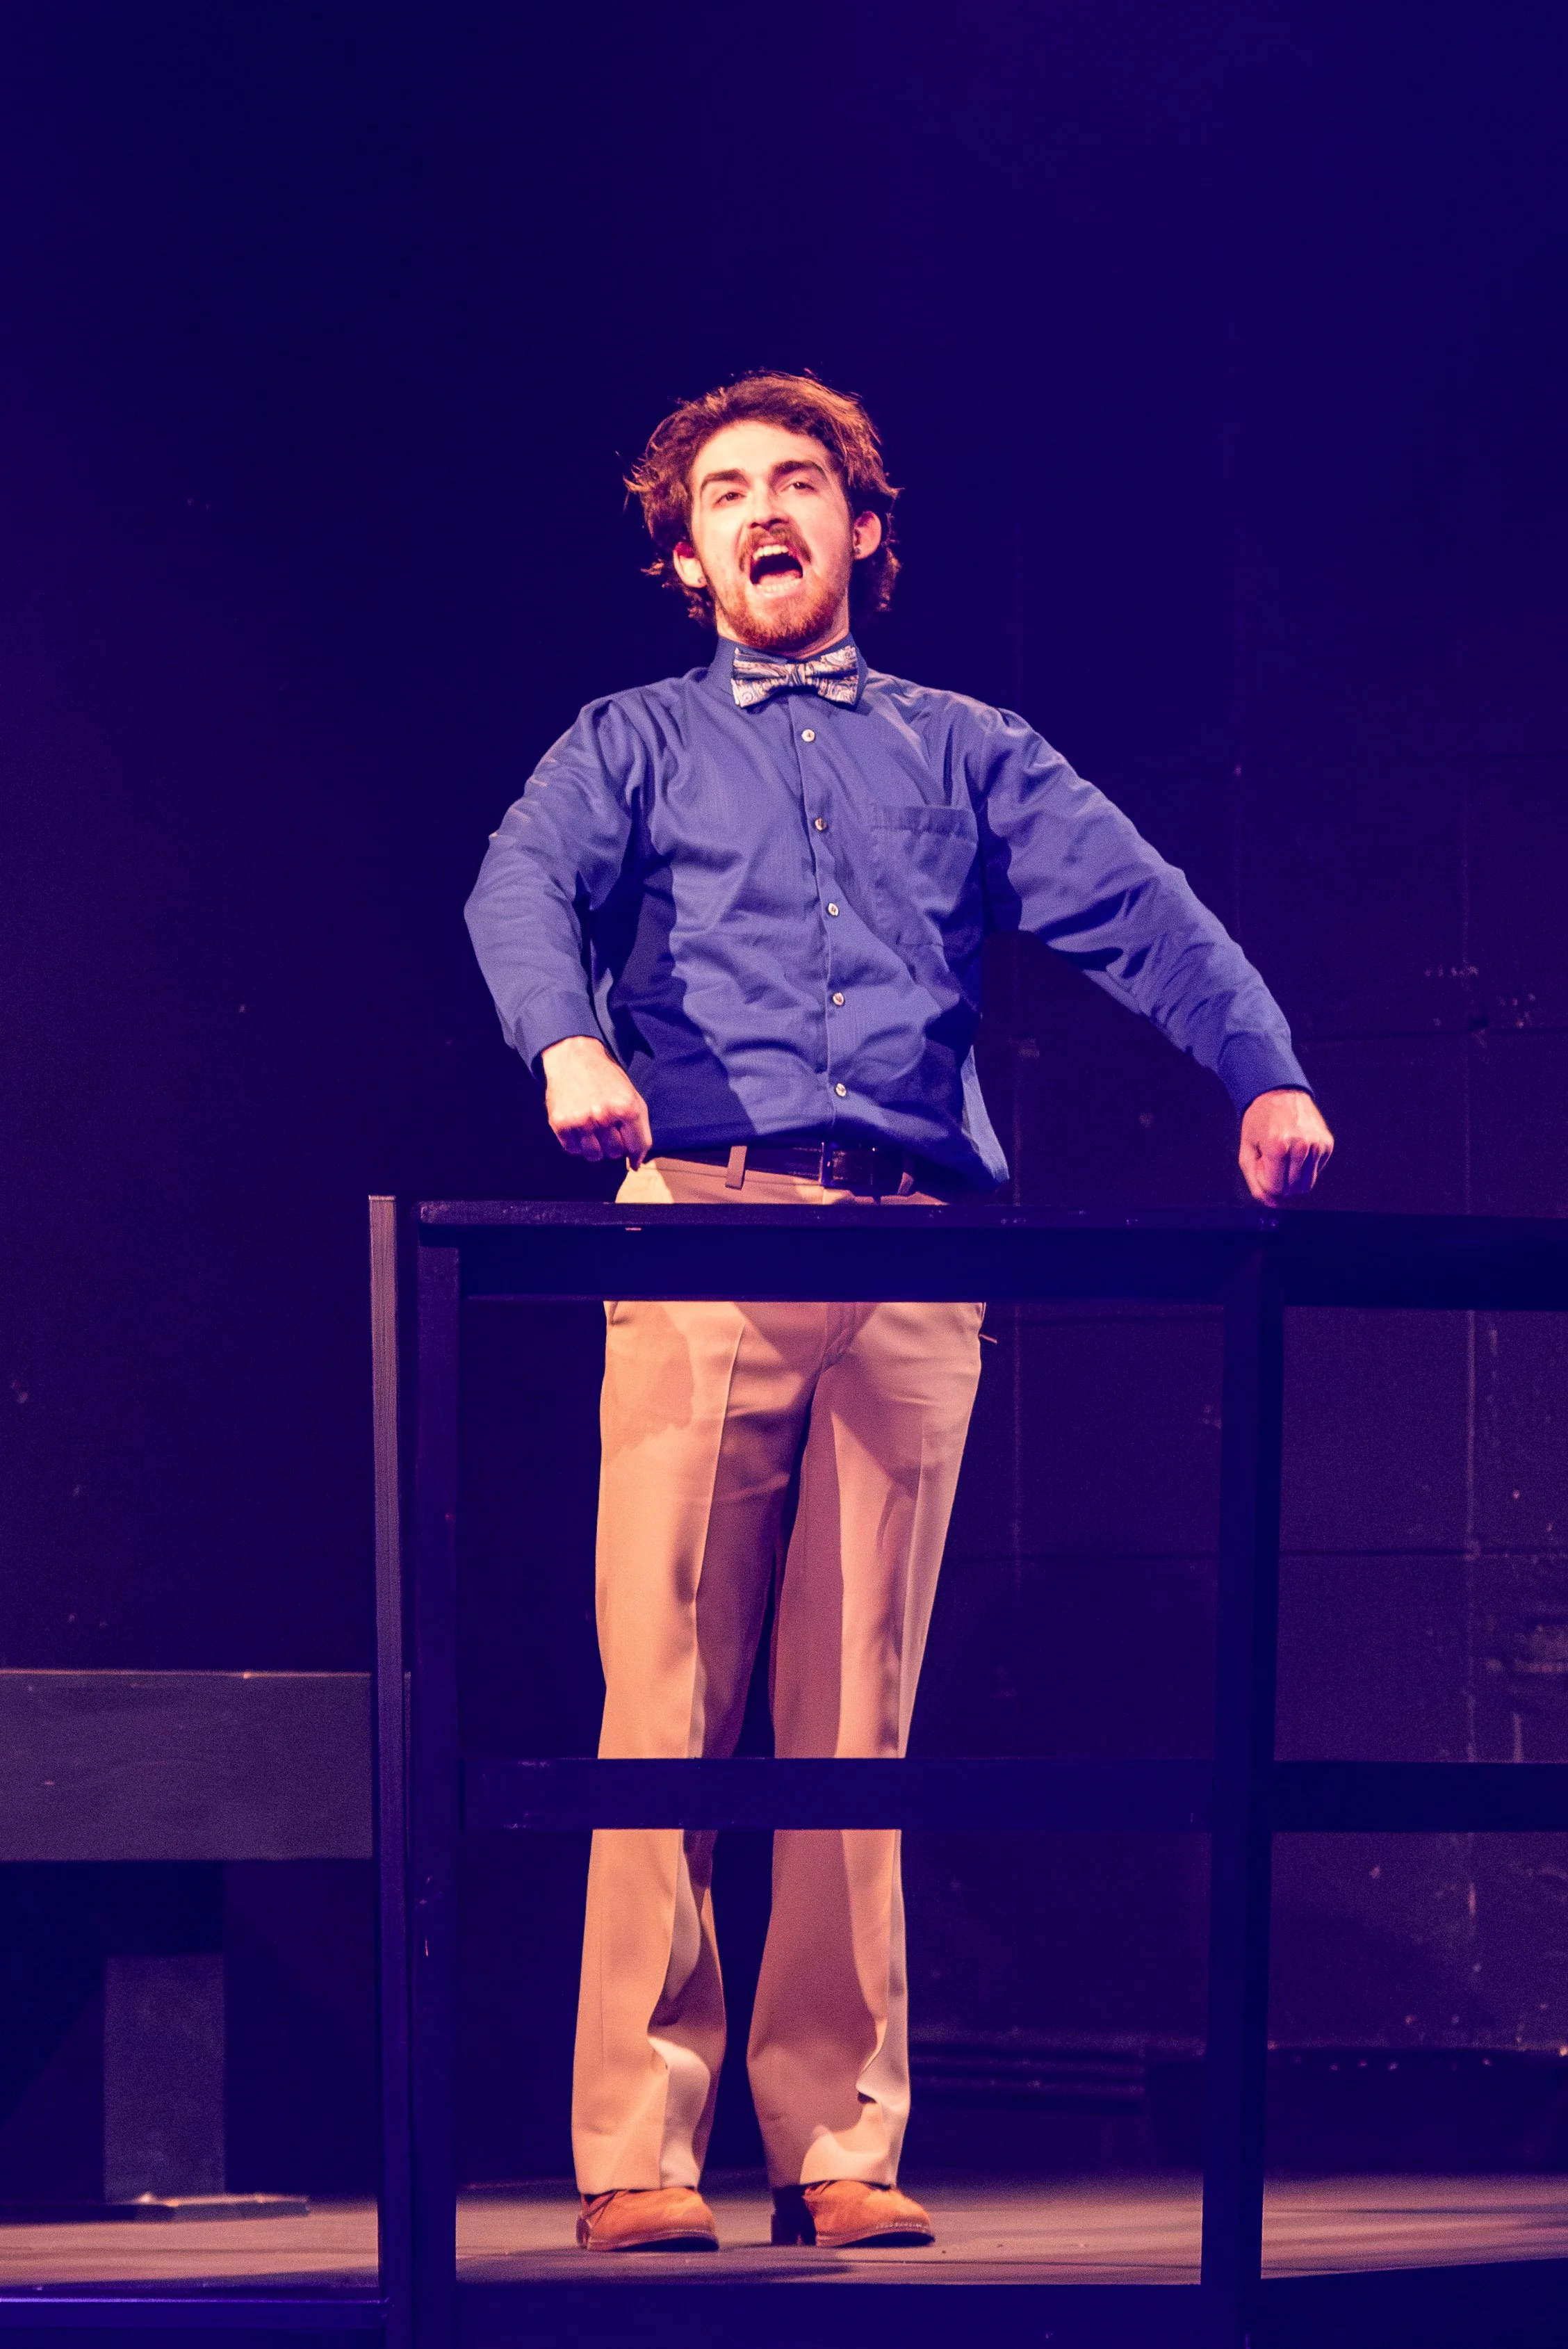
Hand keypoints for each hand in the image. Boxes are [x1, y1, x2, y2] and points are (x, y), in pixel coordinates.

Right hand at [539, 1036, 651, 1164]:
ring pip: (593, 1155)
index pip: (637, 1147)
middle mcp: (603, 1115)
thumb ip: (640, 1129)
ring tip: (594, 1129)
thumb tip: (635, 1164)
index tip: (631, 1156)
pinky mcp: (561, 1123)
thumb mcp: (632, 1097)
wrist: (575, 1058)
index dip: (635, 1154)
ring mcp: (580, 1120)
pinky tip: (580, 1127)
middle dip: (614, 1144)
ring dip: (596, 1147)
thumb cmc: (607, 1080)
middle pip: (614, 1153)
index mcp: (626, 1108)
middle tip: (608, 1129)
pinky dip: (578, 1144)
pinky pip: (573, 1150)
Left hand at [1238, 1088, 1333, 1205]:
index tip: (1263, 1164)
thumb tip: (1271, 1204)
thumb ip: (1255, 1181)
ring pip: (1306, 1184)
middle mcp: (1301, 1146)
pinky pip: (1316, 1171)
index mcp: (1277, 1147)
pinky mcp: (1327, 1144)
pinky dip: (1305, 1167)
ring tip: (1285, 1157)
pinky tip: (1297, 1150)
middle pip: (1292, 1189)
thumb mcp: (1247, 1149)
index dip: (1266, 1180)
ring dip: (1293, 1177)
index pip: (1275, 1188)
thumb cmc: (1260, 1121)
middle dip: (1280, 1182)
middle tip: (1273, 1162)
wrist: (1280, 1093)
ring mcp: (1317, 1145)